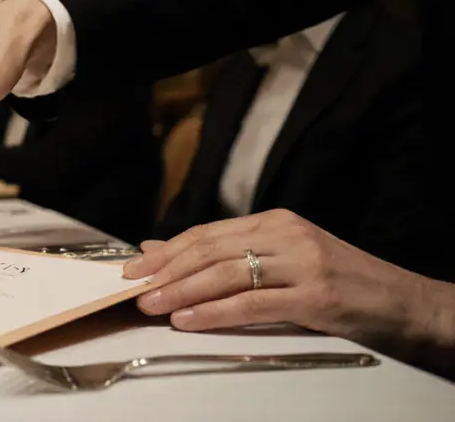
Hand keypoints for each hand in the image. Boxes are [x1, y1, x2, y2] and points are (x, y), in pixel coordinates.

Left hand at [124, 210, 445, 353]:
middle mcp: (287, 235)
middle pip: (211, 250)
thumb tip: (164, 251)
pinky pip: (254, 303)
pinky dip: (215, 312)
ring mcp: (303, 263)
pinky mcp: (317, 295)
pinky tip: (189, 319)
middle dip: (166, 270)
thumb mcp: (285, 262)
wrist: (409, 304)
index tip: (133, 268)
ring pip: (226, 273)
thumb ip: (230, 256)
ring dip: (182, 290)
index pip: (208, 233)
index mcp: (277, 222)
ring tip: (151, 304)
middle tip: (132, 287)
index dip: (167, 251)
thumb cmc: (344, 285)